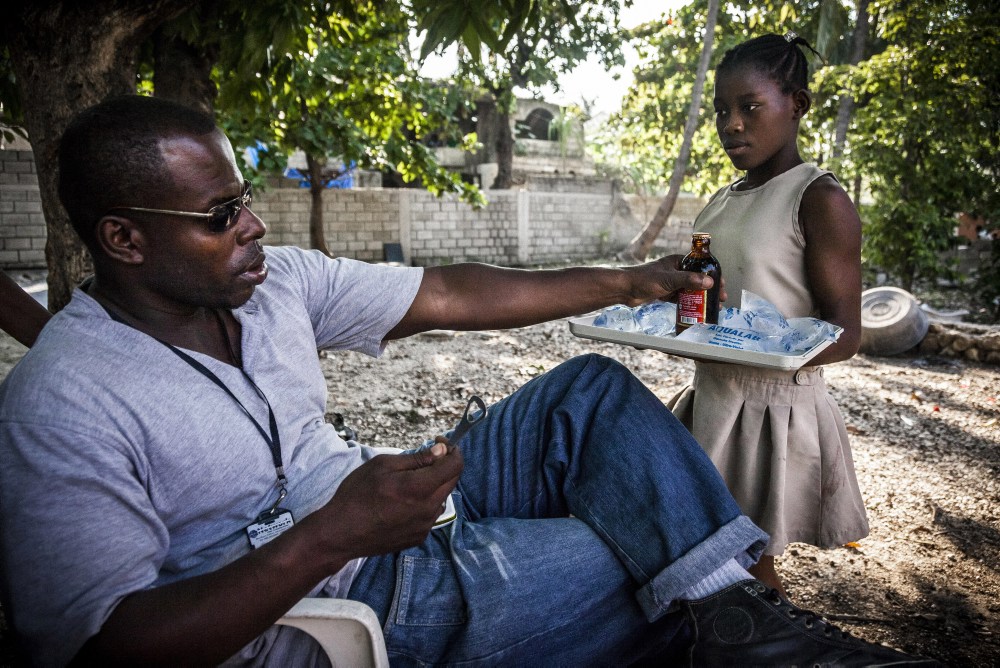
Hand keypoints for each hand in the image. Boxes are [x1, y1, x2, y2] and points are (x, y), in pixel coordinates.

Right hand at [315, 443, 463, 559]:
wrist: (341, 532)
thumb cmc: (357, 494)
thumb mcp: (383, 465)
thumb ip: (416, 458)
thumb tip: (441, 451)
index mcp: (420, 487)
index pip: (455, 465)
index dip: (452, 450)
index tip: (440, 443)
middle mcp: (428, 509)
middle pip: (452, 481)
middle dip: (444, 466)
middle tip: (425, 458)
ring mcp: (425, 526)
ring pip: (441, 498)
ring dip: (433, 486)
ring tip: (407, 484)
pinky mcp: (419, 537)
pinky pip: (430, 515)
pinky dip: (423, 504)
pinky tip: (402, 503)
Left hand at [621, 255, 726, 304]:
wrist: (624, 290)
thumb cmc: (644, 280)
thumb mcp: (669, 279)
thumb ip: (689, 280)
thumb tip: (709, 282)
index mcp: (678, 261)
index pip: (701, 265)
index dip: (713, 275)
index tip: (722, 285)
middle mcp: (676, 270)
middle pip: (698, 279)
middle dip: (710, 289)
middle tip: (720, 300)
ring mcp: (671, 282)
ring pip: (691, 290)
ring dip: (701, 297)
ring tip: (712, 307)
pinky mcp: (666, 293)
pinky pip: (682, 298)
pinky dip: (690, 303)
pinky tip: (697, 311)